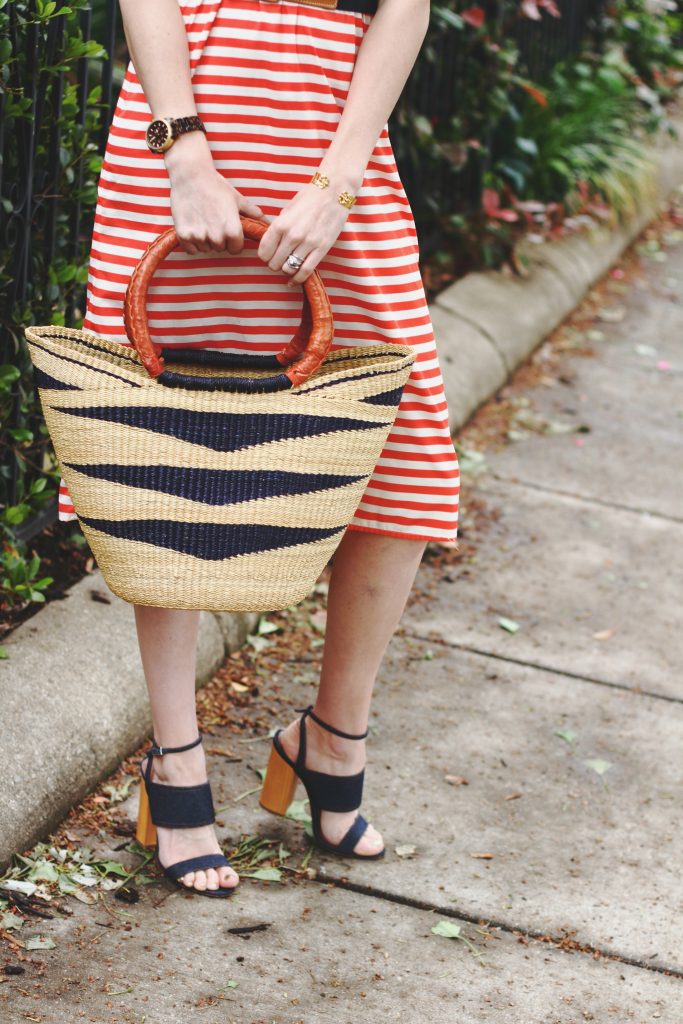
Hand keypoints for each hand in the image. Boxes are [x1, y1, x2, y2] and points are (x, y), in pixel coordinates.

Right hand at [165, 134, 266, 254]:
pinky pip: (191, 249)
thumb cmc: (216, 185)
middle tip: (213, 220)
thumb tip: (269, 223)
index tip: (227, 230)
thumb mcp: (238, 199)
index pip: (236, 249)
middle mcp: (217, 237)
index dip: (233, 241)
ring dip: (204, 240)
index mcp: (232, 231)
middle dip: (218, 239)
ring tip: (202, 220)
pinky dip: (191, 241)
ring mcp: (199, 237)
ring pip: (205, 249)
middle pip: (220, 249)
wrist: (190, 175)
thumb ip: (253, 213)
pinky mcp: (184, 236)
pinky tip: (192, 224)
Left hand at [257, 179, 356, 285]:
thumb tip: (271, 245)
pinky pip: (305, 271)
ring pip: (289, 269)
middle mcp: (293, 235)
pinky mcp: (322, 249)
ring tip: (289, 264)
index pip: (264, 252)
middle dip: (275, 264)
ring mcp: (308, 243)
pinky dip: (297, 279)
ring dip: (286, 269)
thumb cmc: (309, 199)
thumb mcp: (287, 210)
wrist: (334, 192)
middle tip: (279, 260)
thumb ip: (278, 229)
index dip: (264, 256)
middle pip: (274, 263)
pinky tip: (294, 280)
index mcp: (281, 224)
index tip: (268, 255)